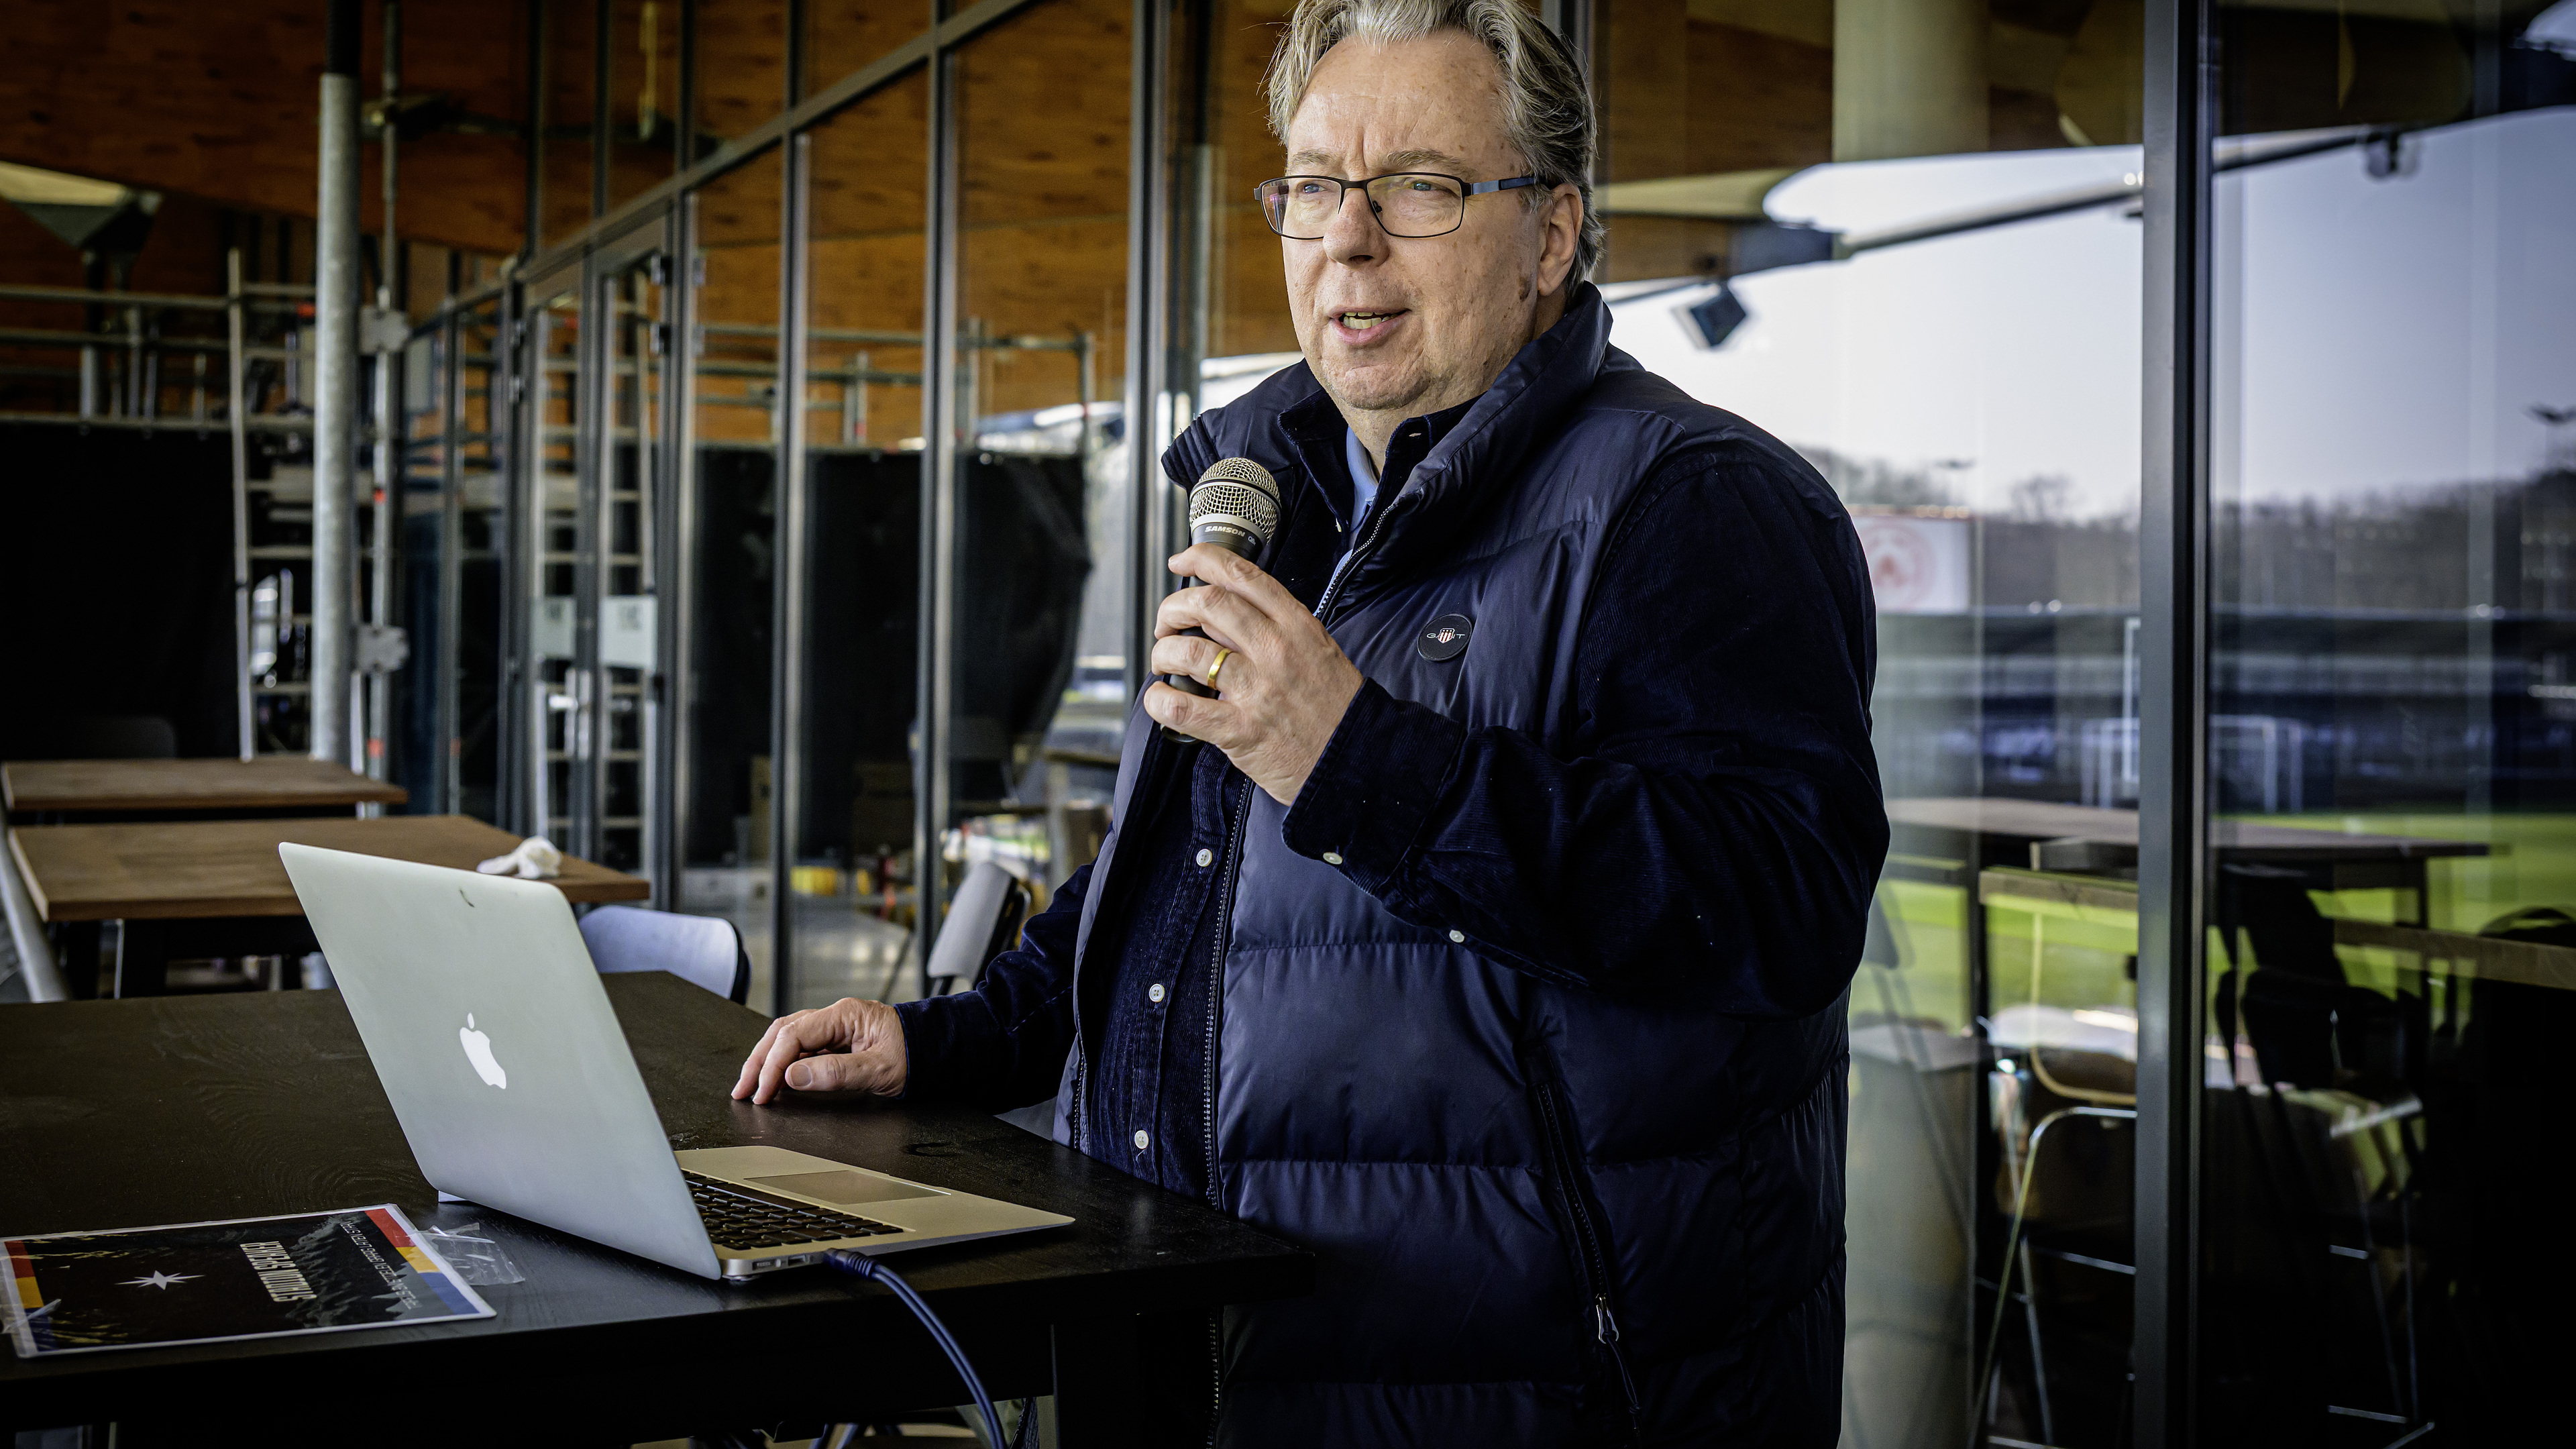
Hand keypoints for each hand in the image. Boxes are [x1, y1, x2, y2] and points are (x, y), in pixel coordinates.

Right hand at [730, 997, 907, 1103]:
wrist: (939, 1049)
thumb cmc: (917, 1055)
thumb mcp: (879, 1069)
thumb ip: (836, 1073)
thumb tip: (793, 1076)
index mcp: (845, 1015)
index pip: (794, 1036)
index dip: (773, 1065)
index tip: (763, 1091)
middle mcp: (836, 1016)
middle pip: (783, 1032)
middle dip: (759, 1060)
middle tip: (743, 1089)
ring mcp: (836, 1026)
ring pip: (788, 1037)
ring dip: (767, 1059)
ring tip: (751, 1084)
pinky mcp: (838, 1038)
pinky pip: (802, 1045)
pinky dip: (784, 1061)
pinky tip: (776, 1077)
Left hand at [1143, 543, 1364, 804]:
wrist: (1355, 758)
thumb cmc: (1336, 708)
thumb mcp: (1319, 649)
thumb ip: (1278, 626)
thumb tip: (1229, 608)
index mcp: (1296, 626)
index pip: (1241, 575)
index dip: (1201, 559)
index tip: (1182, 562)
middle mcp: (1275, 650)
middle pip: (1207, 603)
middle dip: (1173, 607)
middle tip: (1167, 623)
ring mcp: (1256, 689)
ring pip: (1188, 651)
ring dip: (1163, 652)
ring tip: (1164, 662)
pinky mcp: (1239, 730)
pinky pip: (1182, 707)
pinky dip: (1159, 699)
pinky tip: (1161, 697)